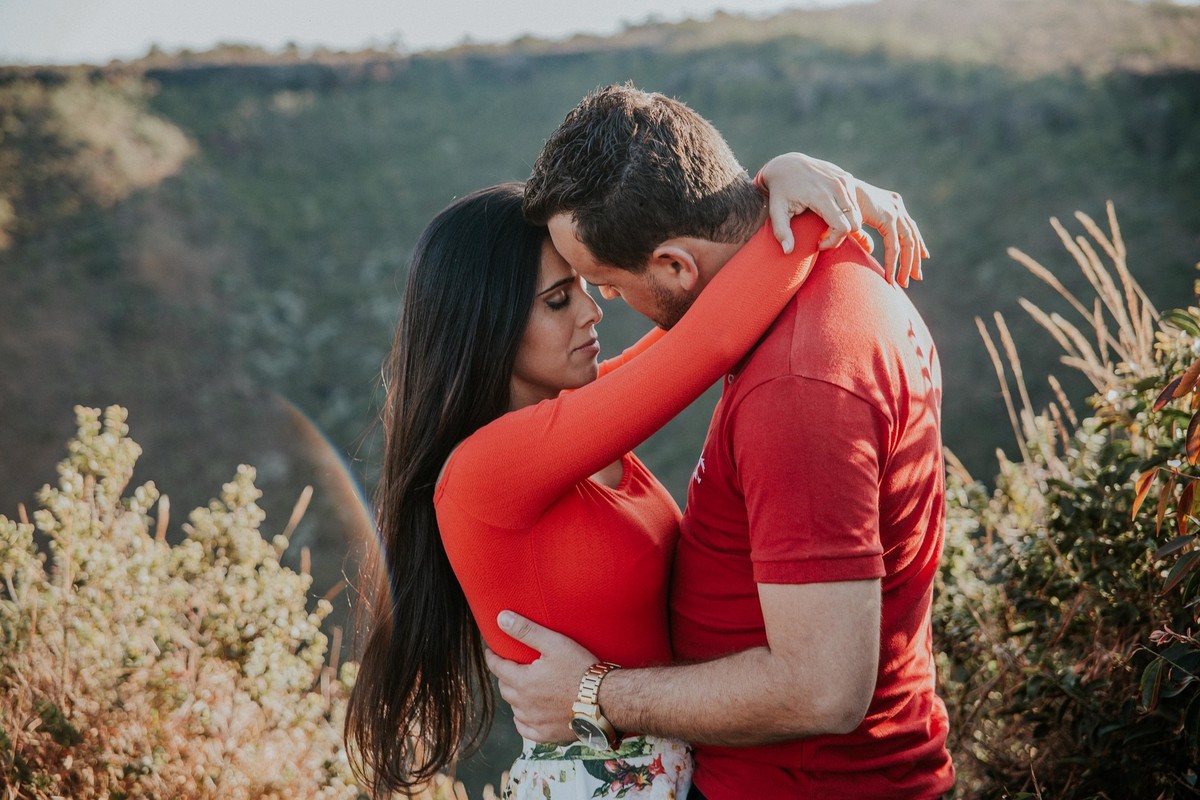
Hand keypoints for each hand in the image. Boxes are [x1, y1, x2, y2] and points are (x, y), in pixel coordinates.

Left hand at [484, 611, 596, 742]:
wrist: (605, 700)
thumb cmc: (581, 669)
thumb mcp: (554, 644)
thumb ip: (526, 631)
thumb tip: (502, 618)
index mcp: (523, 681)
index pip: (498, 668)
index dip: (492, 658)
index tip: (491, 652)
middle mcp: (524, 704)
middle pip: (504, 688)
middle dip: (504, 675)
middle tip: (508, 666)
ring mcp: (535, 722)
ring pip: (513, 708)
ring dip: (513, 696)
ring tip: (520, 686)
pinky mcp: (547, 735)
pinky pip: (525, 729)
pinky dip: (522, 720)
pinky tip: (526, 713)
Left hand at [758, 153, 928, 286]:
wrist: (792, 164)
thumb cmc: (783, 190)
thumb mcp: (777, 208)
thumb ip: (781, 231)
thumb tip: (788, 252)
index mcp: (827, 194)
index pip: (844, 224)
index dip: (837, 240)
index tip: (824, 248)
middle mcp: (849, 190)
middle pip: (874, 225)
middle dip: (893, 256)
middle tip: (896, 282)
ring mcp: (862, 189)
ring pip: (896, 222)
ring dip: (909, 250)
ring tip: (913, 276)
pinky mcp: (868, 191)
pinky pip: (897, 216)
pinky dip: (910, 235)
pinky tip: (922, 254)